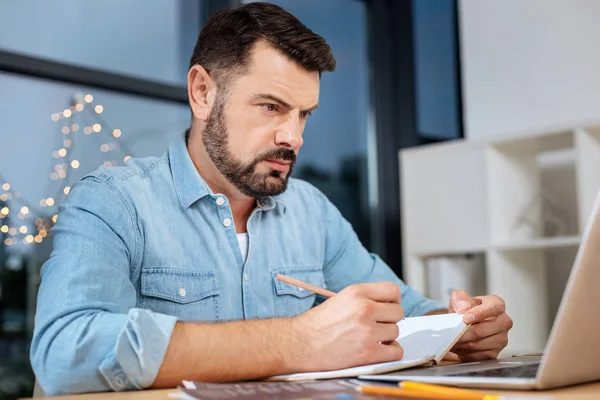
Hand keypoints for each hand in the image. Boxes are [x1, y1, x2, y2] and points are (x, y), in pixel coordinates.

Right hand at [290, 282, 404, 371]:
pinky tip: (378, 351)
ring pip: (396, 332)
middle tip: (377, 326)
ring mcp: (367, 331)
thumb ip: (364, 298)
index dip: (393, 300)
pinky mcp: (368, 352)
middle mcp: (364, 308)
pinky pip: (395, 352)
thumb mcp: (340, 299)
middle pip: (398, 312)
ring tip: (369, 339)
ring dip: (386, 337)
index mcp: (356, 292)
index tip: (388, 307)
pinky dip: (389, 353)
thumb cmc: (316, 324)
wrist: (299, 344)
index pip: (392, 290)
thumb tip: (387, 304)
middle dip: (389, 320)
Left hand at [447, 290, 512, 361]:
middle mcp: (503, 322)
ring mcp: (501, 339)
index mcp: (497, 304)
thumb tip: (463, 308)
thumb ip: (460, 298)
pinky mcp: (494, 353)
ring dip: (462, 343)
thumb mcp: (459, 298)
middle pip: (482, 330)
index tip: (465, 318)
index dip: (480, 314)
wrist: (466, 323)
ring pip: (478, 344)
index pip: (495, 308)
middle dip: (463, 332)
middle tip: (451, 332)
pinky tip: (458, 346)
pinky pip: (477, 356)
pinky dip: (464, 352)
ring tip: (452, 339)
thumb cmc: (466, 309)